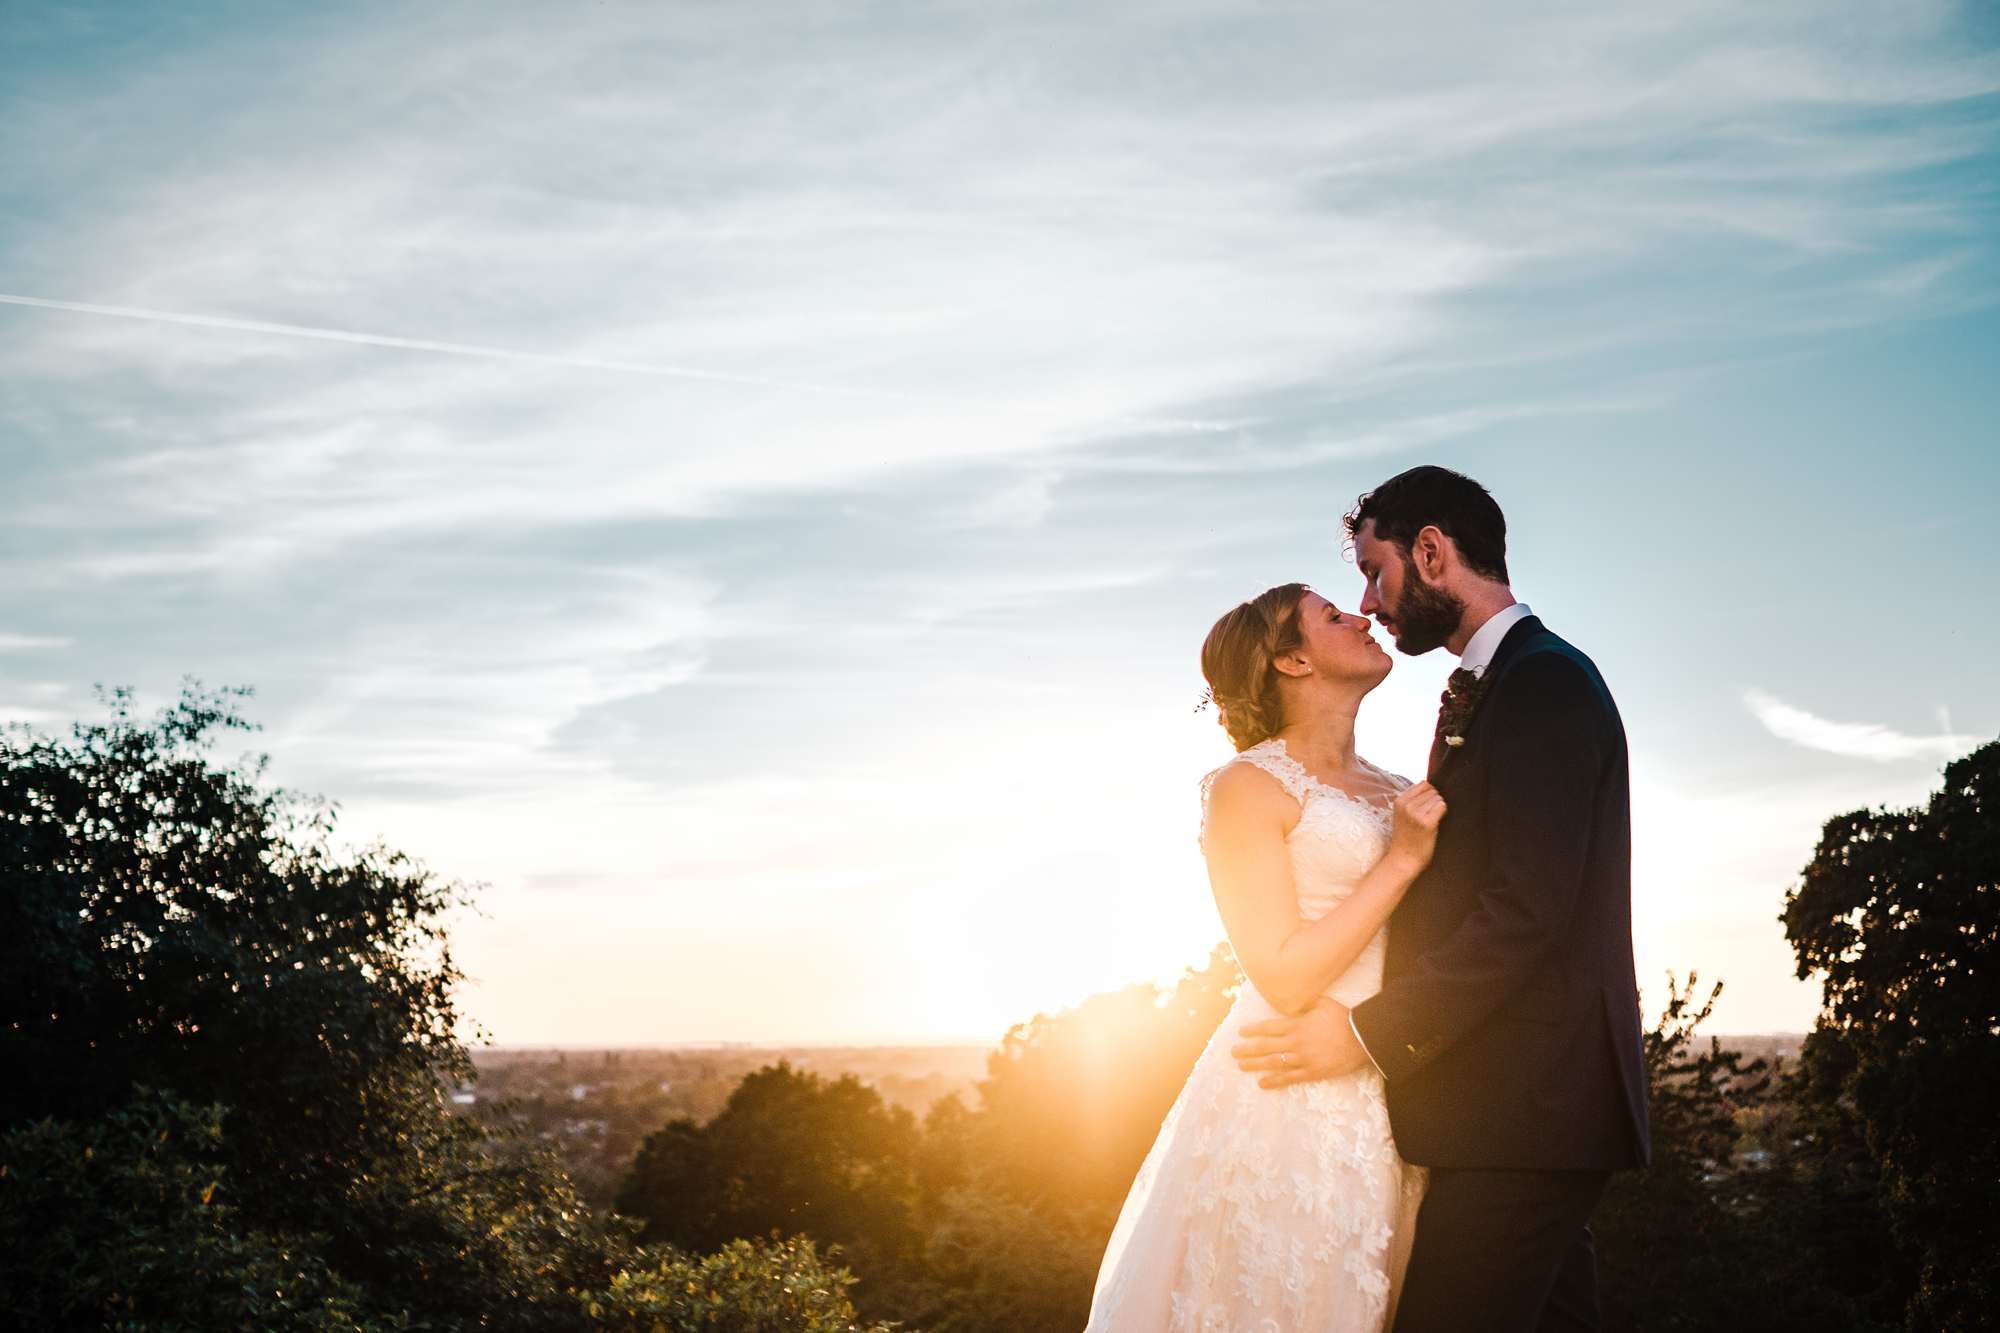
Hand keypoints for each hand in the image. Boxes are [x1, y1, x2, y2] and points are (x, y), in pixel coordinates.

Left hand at [1231, 997, 1369, 1088]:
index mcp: (1297, 1024)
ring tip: (1241, 1066)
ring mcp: (1303, 1058)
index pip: (1268, 1028)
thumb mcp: (1323, 1003)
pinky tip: (1262, 1083)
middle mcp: (1296, 1042)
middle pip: (1265, 1046)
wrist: (1363, 1038)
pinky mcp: (1312, 1072)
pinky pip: (1289, 1078)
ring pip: (1273, 1063)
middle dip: (1247, 1049)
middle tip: (1233, 1052)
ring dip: (1255, 1065)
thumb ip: (1305, 1001)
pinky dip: (1274, 1081)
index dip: (1253, 1030)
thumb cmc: (1344, 1018)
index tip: (1241, 1032)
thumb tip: (1292, 996)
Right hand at [1386, 781, 1446, 870]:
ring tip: (1430, 821)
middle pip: (1432, 791)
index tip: (1426, 806)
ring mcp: (1417, 814)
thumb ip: (1412, 799)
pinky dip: (1442, 813)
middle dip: (1434, 801)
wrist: (1403, 859)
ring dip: (1438, 808)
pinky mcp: (1428, 823)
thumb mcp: (1401, 814)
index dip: (1429, 794)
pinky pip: (1442, 807)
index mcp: (1399, 801)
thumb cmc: (1405, 837)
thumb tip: (1429, 784)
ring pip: (1438, 798)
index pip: (1423, 784)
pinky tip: (1436, 822)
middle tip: (1428, 815)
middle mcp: (1407, 805)